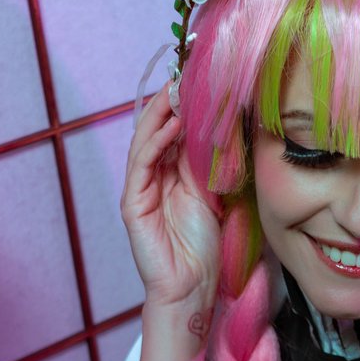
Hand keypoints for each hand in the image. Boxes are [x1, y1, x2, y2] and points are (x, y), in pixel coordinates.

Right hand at [121, 83, 221, 307]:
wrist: (193, 286)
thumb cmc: (205, 246)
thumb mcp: (215, 194)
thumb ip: (212, 163)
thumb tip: (226, 126)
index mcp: (172, 173)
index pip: (175, 130)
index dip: (185, 105)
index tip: (203, 78)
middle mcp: (153, 176)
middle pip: (157, 128)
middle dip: (171, 101)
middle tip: (189, 74)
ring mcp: (140, 188)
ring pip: (146, 140)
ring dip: (162, 113)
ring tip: (180, 91)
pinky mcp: (134, 203)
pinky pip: (142, 164)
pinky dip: (155, 142)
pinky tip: (172, 124)